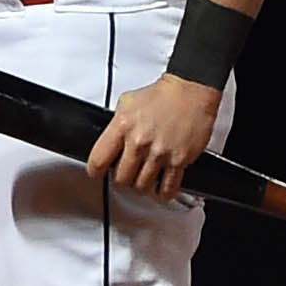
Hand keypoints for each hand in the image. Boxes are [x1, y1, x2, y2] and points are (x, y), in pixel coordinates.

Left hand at [87, 72, 221, 201]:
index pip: (98, 160)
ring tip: (143, 179)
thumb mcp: (127, 102)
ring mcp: (159, 153)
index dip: (95, 171)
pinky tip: (160, 190)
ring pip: (142, 186)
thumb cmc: (162, 95)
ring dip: (141, 186)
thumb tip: (107, 140)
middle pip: (121, 178)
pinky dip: (163, 193)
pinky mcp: (179, 160)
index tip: (98, 173)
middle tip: (126, 174)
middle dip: (122, 179)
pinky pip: (167, 187)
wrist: (190, 91)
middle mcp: (140, 142)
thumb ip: (115, 124)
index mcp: (123, 126)